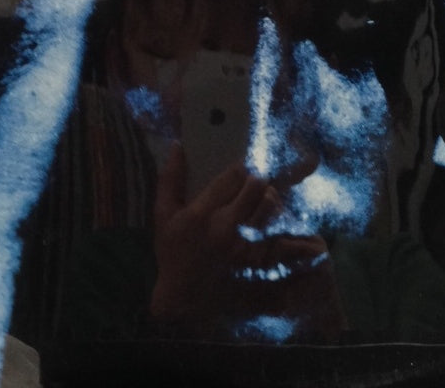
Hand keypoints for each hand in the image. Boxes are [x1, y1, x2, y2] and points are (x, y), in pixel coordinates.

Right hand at [150, 144, 346, 339]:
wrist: (183, 298)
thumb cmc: (173, 252)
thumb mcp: (163, 216)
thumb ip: (170, 179)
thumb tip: (176, 146)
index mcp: (203, 213)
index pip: (234, 175)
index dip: (240, 169)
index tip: (240, 172)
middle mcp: (227, 227)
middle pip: (258, 186)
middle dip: (258, 181)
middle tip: (253, 186)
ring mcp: (246, 246)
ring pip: (273, 205)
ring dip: (271, 199)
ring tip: (263, 202)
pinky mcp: (261, 262)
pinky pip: (281, 233)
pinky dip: (281, 224)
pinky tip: (273, 223)